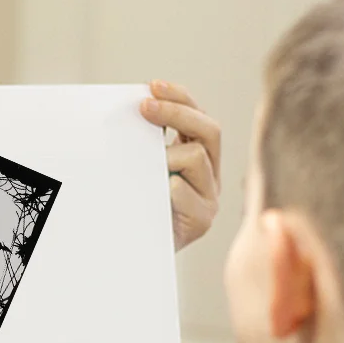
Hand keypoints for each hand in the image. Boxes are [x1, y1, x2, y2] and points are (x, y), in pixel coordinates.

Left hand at [139, 81, 220, 250]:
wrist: (132, 256)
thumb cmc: (134, 208)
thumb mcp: (141, 169)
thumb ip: (145, 144)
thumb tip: (132, 108)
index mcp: (200, 158)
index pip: (200, 118)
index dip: (180, 98)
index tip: (151, 85)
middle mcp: (211, 176)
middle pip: (209, 130)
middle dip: (176, 113)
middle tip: (143, 107)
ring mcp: (209, 199)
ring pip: (195, 157)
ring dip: (163, 155)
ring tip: (141, 169)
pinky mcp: (200, 221)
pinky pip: (179, 190)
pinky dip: (159, 187)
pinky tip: (145, 197)